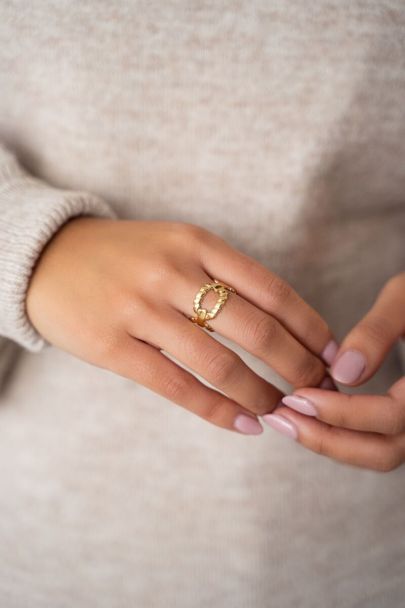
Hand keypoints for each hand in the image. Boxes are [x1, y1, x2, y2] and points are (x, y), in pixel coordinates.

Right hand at [26, 218, 335, 434]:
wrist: (47, 257)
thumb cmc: (124, 257)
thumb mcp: (175, 247)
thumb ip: (220, 276)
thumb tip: (278, 325)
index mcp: (196, 244)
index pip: (271, 289)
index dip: (309, 326)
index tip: (330, 353)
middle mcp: (173, 272)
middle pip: (255, 328)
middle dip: (297, 365)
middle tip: (317, 389)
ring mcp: (140, 308)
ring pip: (220, 363)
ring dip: (261, 393)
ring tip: (281, 410)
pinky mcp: (112, 345)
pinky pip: (177, 386)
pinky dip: (217, 410)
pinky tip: (242, 424)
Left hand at [263, 273, 404, 469]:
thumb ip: (378, 331)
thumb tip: (342, 373)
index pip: (393, 417)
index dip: (342, 412)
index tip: (297, 397)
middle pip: (386, 452)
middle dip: (329, 439)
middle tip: (281, 417)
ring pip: (382, 454)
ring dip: (332, 443)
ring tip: (286, 420)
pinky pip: (379, 441)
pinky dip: (343, 437)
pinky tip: (309, 416)